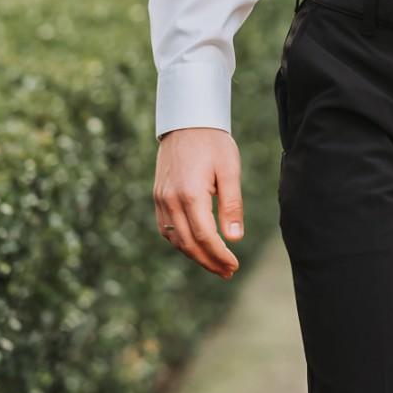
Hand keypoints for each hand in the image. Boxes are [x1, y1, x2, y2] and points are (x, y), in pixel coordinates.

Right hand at [154, 126, 245, 277]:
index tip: (234, 265)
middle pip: (188, 244)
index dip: (219, 255)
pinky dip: (180, 242)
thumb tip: (234, 239)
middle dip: (208, 261)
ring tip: (215, 264)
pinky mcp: (158, 196)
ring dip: (194, 255)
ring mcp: (161, 199)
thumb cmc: (213, 143)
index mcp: (191, 194)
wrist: (186, 121)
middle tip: (227, 272)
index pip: (205, 237)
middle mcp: (171, 200)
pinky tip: (196, 246)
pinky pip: (166, 228)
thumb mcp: (230, 170)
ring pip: (175, 239)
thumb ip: (232, 205)